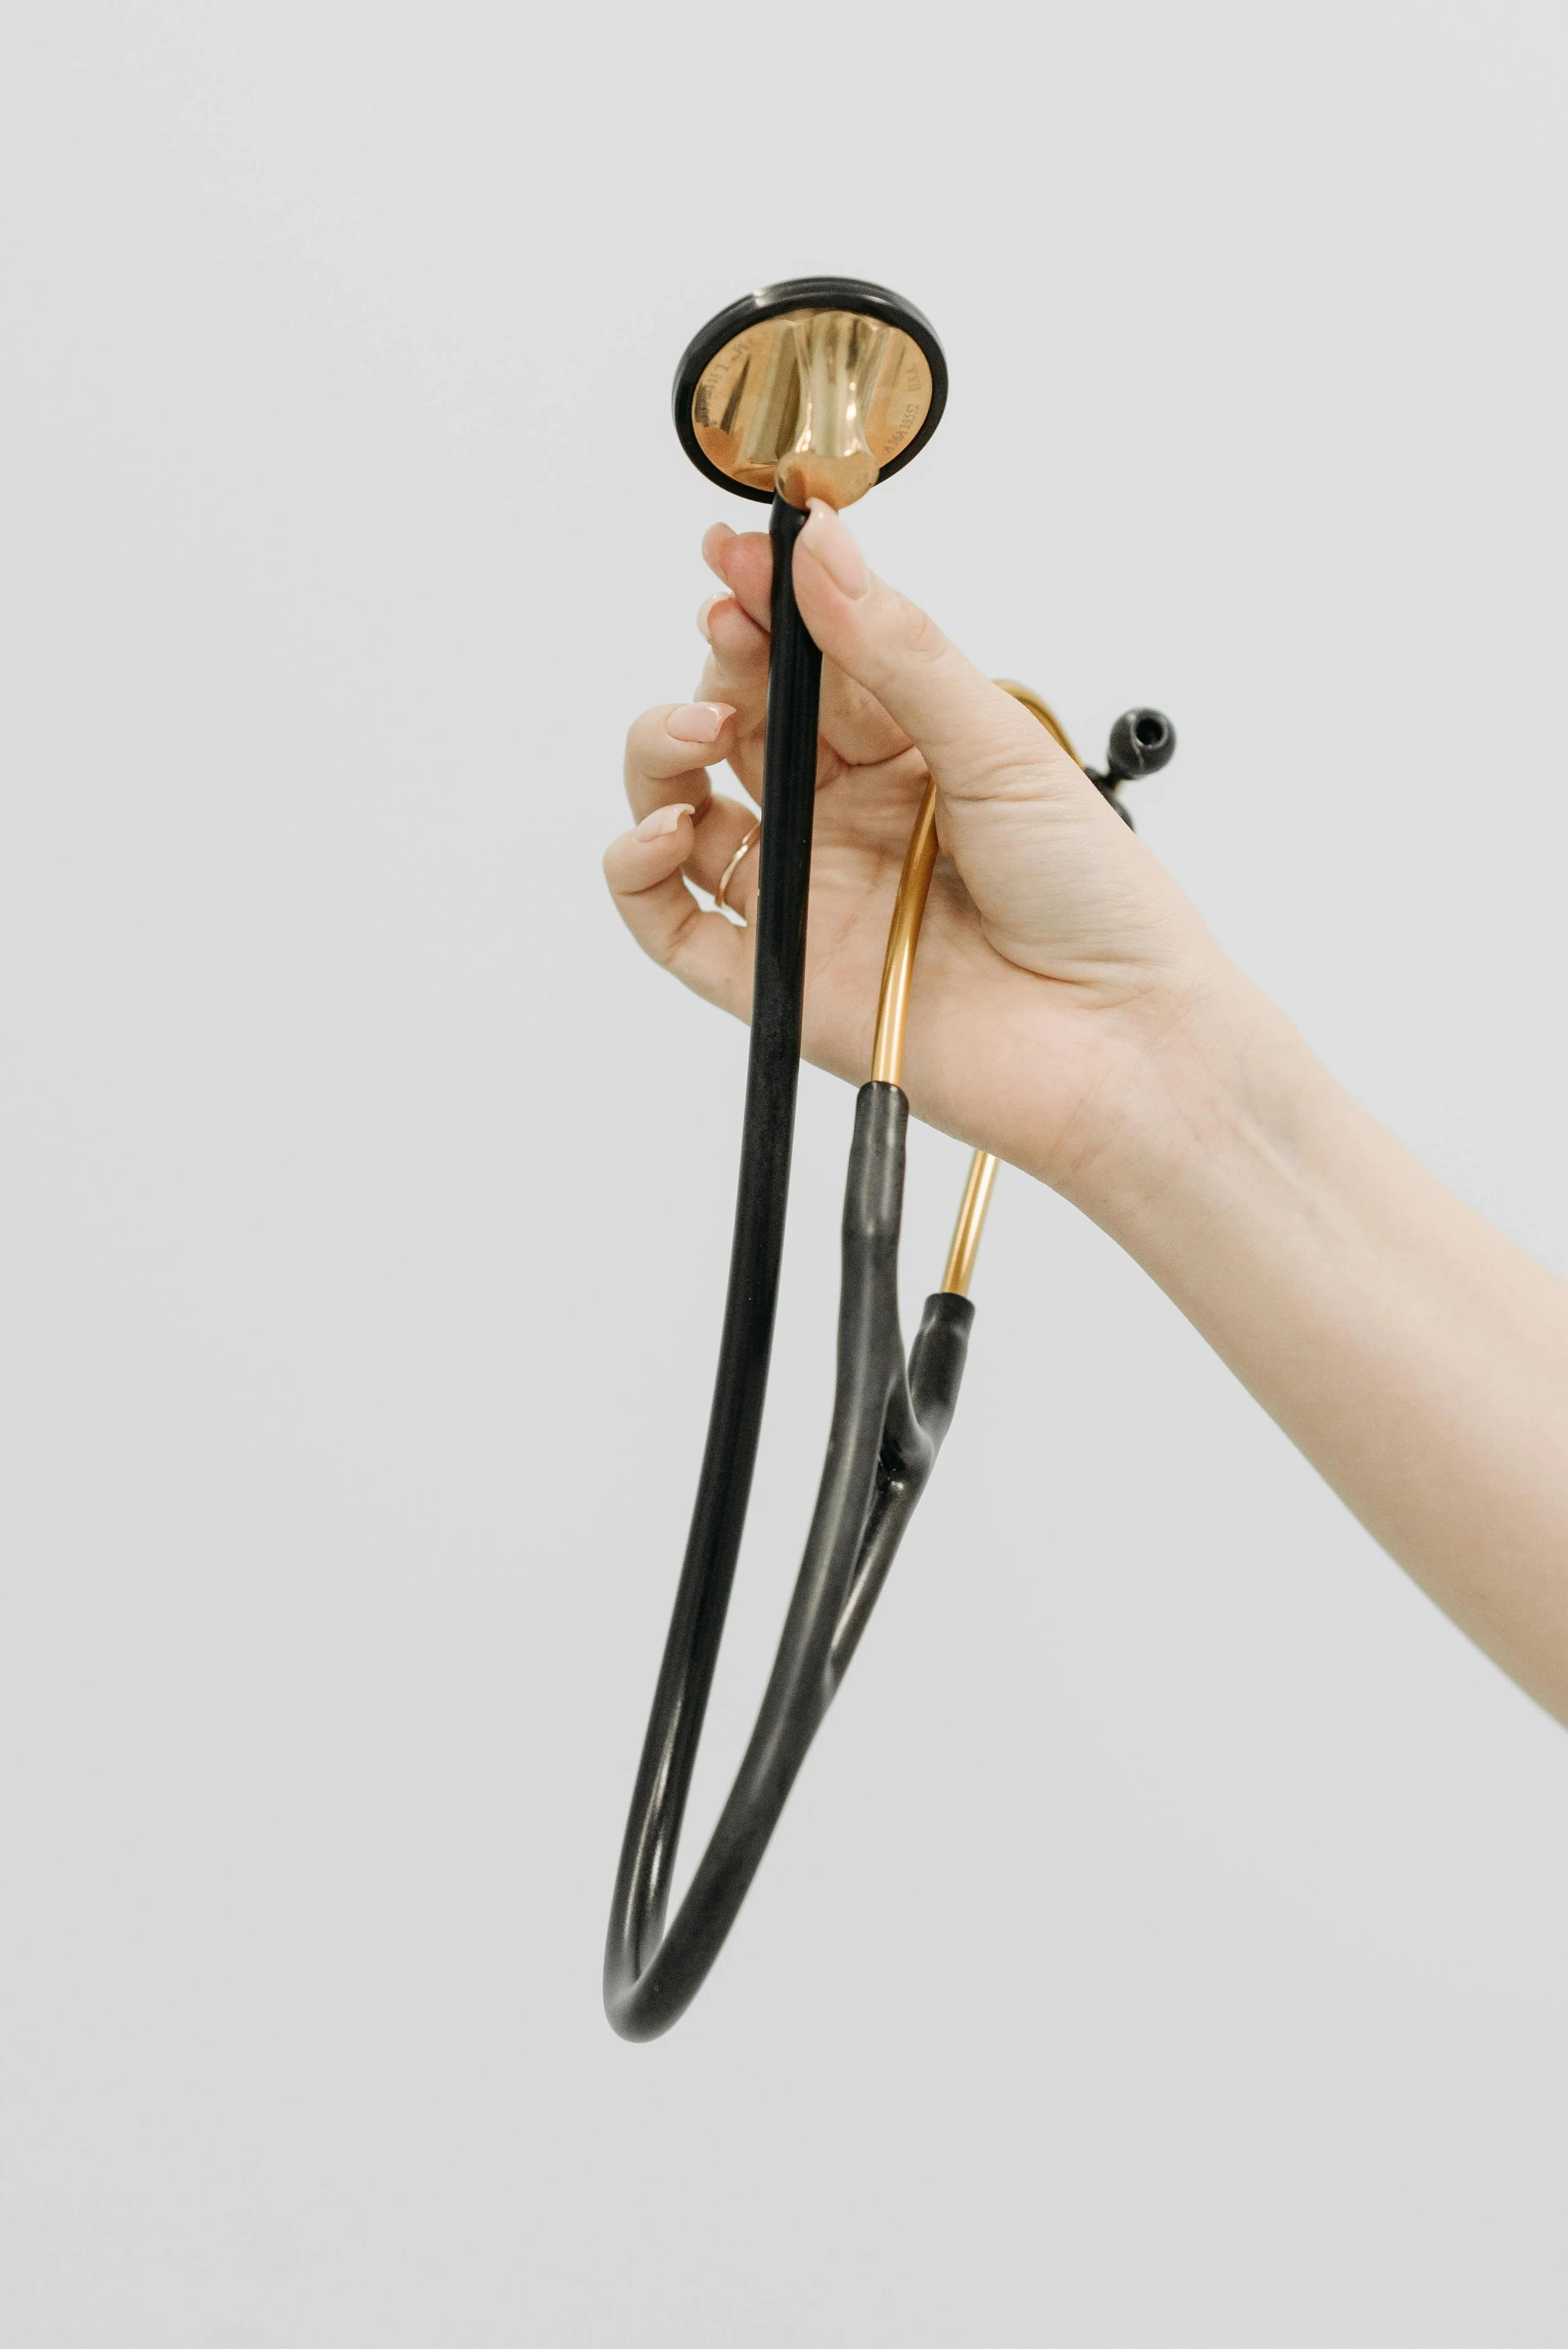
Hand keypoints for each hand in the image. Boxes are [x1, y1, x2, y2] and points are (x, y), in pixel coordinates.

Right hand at [603, 501, 1234, 1200]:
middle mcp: (847, 820)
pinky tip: (670, 827)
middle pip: (740, 724)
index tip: (737, 553)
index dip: (766, 603)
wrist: (1118, 1038)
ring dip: (662, 752)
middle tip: (727, 628)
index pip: (810, 660)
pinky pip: (673, 923)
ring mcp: (806, 898)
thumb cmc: (1095, 899)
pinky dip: (640, 870)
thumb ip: (898, 651)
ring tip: (697, 729)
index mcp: (907, 754)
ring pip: (686, 811)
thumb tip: (825, 550)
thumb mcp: (999, 745)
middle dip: (720, 663)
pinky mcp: (778, 979)